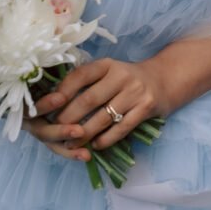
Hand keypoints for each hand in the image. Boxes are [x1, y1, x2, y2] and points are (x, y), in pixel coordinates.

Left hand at [23, 58, 168, 159]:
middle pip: (89, 99)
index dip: (62, 91)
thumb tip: (55, 99)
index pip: (80, 75)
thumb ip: (88, 81)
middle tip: (54, 129)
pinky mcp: (146, 108)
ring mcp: (135, 92)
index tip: (46, 106)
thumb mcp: (109, 72)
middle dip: (68, 117)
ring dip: (84, 134)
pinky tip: (95, 145)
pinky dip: (106, 139)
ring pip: (103, 117)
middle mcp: (121, 75)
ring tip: (71, 143)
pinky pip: (121, 128)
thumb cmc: (128, 79)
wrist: (164, 80)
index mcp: (108, 64)